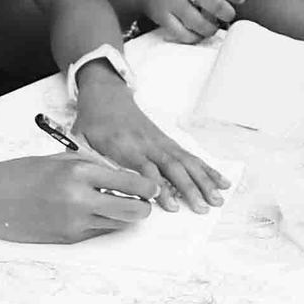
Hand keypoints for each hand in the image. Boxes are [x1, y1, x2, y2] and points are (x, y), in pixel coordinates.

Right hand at [0, 153, 158, 243]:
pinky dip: (100, 222)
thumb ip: (90, 167)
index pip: (129, 182)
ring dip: (122, 216)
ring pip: (117, 224)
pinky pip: (96, 231)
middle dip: (143, 208)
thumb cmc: (20, 174)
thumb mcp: (58, 160)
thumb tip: (121, 177)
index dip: (146, 187)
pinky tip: (91, 212)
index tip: (151, 187)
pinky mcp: (67, 238)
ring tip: (114, 205)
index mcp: (78, 172)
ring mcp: (73, 222)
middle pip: (132, 211)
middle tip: (143, 203)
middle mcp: (79, 199)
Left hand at [73, 79, 228, 212]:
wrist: (105, 95)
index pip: (146, 169)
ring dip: (204, 181)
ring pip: (186, 162)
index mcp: (125, 146)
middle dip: (190, 188)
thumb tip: (97, 187)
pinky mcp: (168, 142)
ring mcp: (161, 142)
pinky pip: (190, 156)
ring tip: (218, 199)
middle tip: (202, 208)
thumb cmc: (93, 122)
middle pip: (173, 167)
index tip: (171, 205)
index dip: (159, 187)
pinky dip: (207, 169)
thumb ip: (90, 163)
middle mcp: (148, 144)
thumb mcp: (82, 141)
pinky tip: (221, 180)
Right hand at [117, 0, 242, 43]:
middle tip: (226, 17)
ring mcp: (172, 2)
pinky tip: (195, 32)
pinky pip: (184, 34)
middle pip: (214, 4)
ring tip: (210, 26)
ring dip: (210, 29)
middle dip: (226, 14)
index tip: (235, 2)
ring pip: (200, 23)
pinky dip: (194, 37)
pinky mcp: (163, 18)